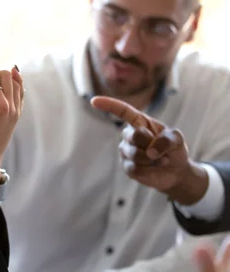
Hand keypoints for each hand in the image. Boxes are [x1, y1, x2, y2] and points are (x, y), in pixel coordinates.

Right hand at [90, 96, 207, 204]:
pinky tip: (155, 168)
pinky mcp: (127, 167)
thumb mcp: (177, 139)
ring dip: (153, 159)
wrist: (176, 171)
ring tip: (161, 160)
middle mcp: (129, 135)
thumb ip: (167, 140)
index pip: (122, 111)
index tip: (94, 101)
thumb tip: (150, 152)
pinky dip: (150, 169)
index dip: (108, 105)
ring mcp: (126, 151)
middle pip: (134, 135)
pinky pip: (135, 167)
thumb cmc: (173, 149)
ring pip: (135, 154)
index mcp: (139, 122)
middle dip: (151, 143)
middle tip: (161, 149)